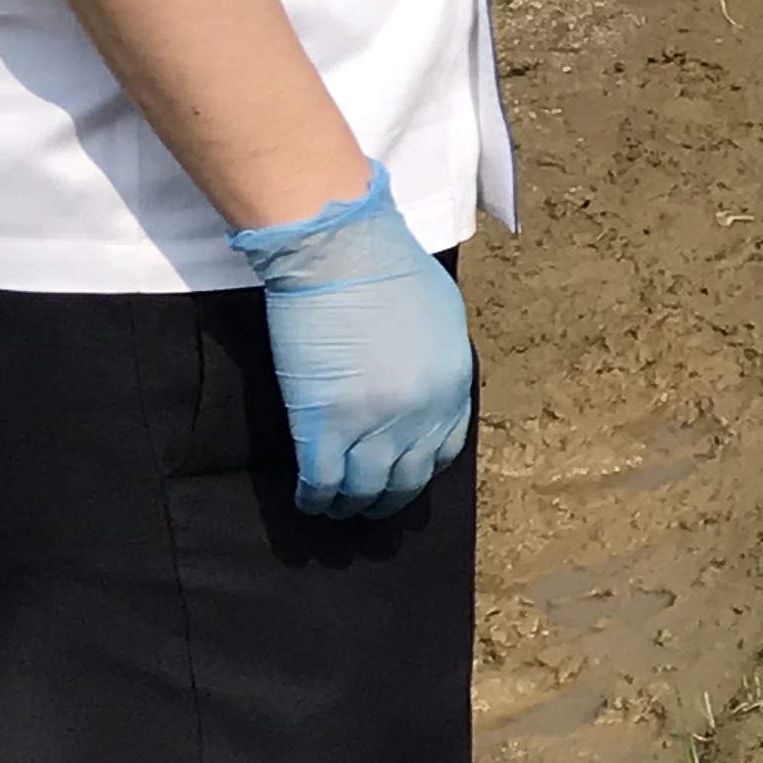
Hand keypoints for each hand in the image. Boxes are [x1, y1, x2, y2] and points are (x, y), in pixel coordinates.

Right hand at [226, 163, 475, 518]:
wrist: (343, 254)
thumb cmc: (387, 271)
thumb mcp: (440, 319)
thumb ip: (435, 361)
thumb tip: (421, 385)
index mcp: (453, 386)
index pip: (444, 449)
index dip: (420, 468)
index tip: (403, 475)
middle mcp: (421, 414)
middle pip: (407, 478)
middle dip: (388, 498)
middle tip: (369, 506)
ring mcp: (375, 424)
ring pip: (364, 489)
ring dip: (350, 505)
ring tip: (336, 509)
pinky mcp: (326, 425)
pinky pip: (323, 481)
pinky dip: (315, 498)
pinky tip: (309, 501)